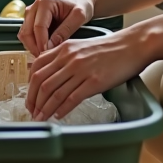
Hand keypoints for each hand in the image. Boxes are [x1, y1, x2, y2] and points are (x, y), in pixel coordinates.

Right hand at [17, 0, 95, 55]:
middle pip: (27, 32)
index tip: (48, 54)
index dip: (42, 43)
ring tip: (46, 54)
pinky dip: (32, 44)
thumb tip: (50, 46)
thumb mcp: (78, 17)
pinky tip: (44, 50)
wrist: (81, 1)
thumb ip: (65, 30)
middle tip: (46, 58)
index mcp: (45, 3)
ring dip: (32, 47)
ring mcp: (30, 14)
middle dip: (35, 47)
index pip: (38, 27)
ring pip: (24, 35)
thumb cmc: (81, 6)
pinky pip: (26, 36)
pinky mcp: (30, 21)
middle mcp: (34, 7)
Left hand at [25, 28, 149, 120]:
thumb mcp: (82, 46)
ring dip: (45, 108)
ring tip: (41, 118)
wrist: (133, 45)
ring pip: (54, 92)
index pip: (37, 67)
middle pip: (42, 82)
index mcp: (65, 48)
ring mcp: (81, 70)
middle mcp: (69, 58)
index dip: (30, 84)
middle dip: (33, 100)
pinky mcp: (94, 82)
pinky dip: (61, 110)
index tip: (30, 96)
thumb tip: (51, 72)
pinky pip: (72, 99)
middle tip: (32, 111)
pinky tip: (58, 116)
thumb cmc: (110, 47)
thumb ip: (65, 56)